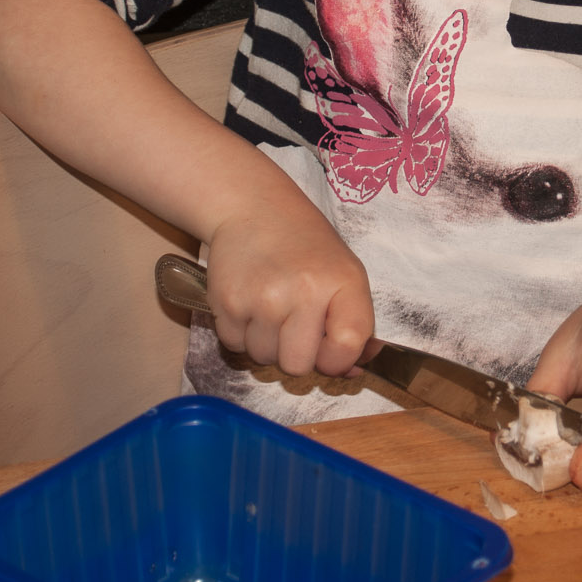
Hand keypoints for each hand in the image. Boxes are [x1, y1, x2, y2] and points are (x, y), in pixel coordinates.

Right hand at [203, 196, 373, 378]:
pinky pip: (235, 345)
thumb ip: (355, 325)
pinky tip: (250, 303)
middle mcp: (303, 292)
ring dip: (267, 344)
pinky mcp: (227, 302)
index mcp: (343, 283)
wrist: (252, 208)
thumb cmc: (305, 246)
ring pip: (264, 359)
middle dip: (296, 354)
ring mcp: (262, 299)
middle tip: (294, 324)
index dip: (338, 360)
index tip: (329, 348)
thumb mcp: (345, 274)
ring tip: (271, 308)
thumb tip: (351, 373)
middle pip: (298, 366)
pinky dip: (241, 333)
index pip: (345, 350)